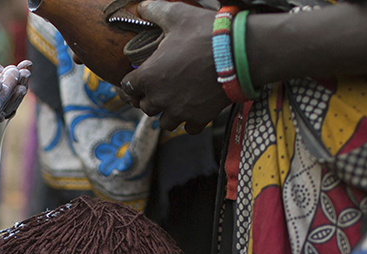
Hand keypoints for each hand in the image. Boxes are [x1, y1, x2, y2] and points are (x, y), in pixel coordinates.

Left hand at [120, 1, 228, 133]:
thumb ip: (155, 11)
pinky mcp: (199, 119)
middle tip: (161, 88)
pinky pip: (189, 129)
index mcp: (148, 76)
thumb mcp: (177, 15)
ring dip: (169, 113)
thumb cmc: (205, 33)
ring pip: (165, 122)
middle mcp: (159, 98)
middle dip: (151, 98)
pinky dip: (191, 122)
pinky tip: (195, 111)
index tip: (138, 81)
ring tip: (178, 101)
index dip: (132, 84)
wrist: (239, 53)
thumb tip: (142, 6)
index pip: (127, 88)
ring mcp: (179, 111)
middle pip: (146, 107)